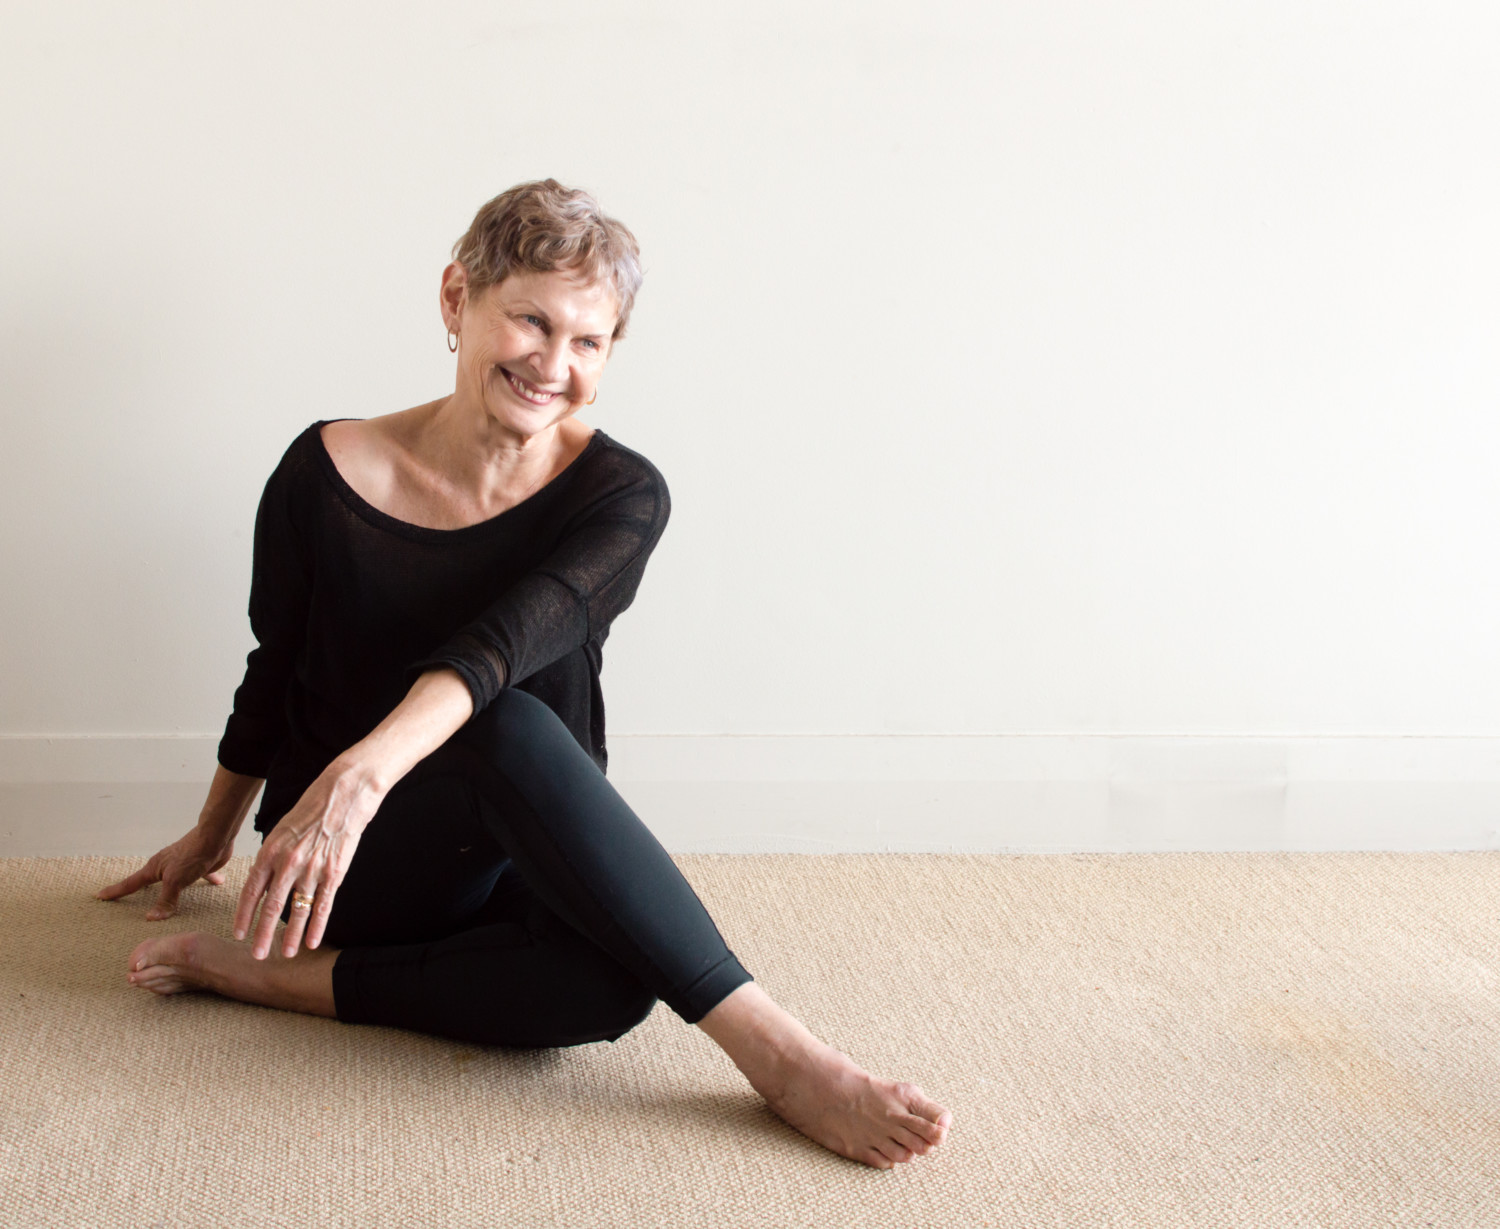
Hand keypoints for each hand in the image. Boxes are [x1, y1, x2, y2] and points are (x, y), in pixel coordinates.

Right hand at [96, 826, 235, 920]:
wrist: (216, 837)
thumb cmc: (192, 856)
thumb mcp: (175, 881)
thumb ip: (165, 899)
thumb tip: (151, 918)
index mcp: (154, 869)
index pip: (130, 884)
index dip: (115, 892)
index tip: (99, 896)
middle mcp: (164, 867)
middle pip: (147, 882)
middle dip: (137, 892)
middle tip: (123, 900)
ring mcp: (181, 866)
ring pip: (171, 881)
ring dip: (168, 891)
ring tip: (163, 900)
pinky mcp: (198, 866)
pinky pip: (198, 877)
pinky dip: (204, 881)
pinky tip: (215, 884)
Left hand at [233, 758, 385, 958]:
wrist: (345, 792)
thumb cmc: (314, 806)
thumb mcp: (284, 827)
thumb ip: (275, 854)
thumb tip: (269, 877)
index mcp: (271, 850)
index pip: (251, 890)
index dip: (244, 915)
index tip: (239, 933)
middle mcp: (288, 863)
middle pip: (271, 907)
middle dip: (262, 934)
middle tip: (256, 955)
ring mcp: (312, 869)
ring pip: (297, 911)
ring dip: (290, 936)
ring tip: (285, 955)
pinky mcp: (334, 873)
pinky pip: (323, 905)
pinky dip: (318, 926)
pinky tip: (313, 942)